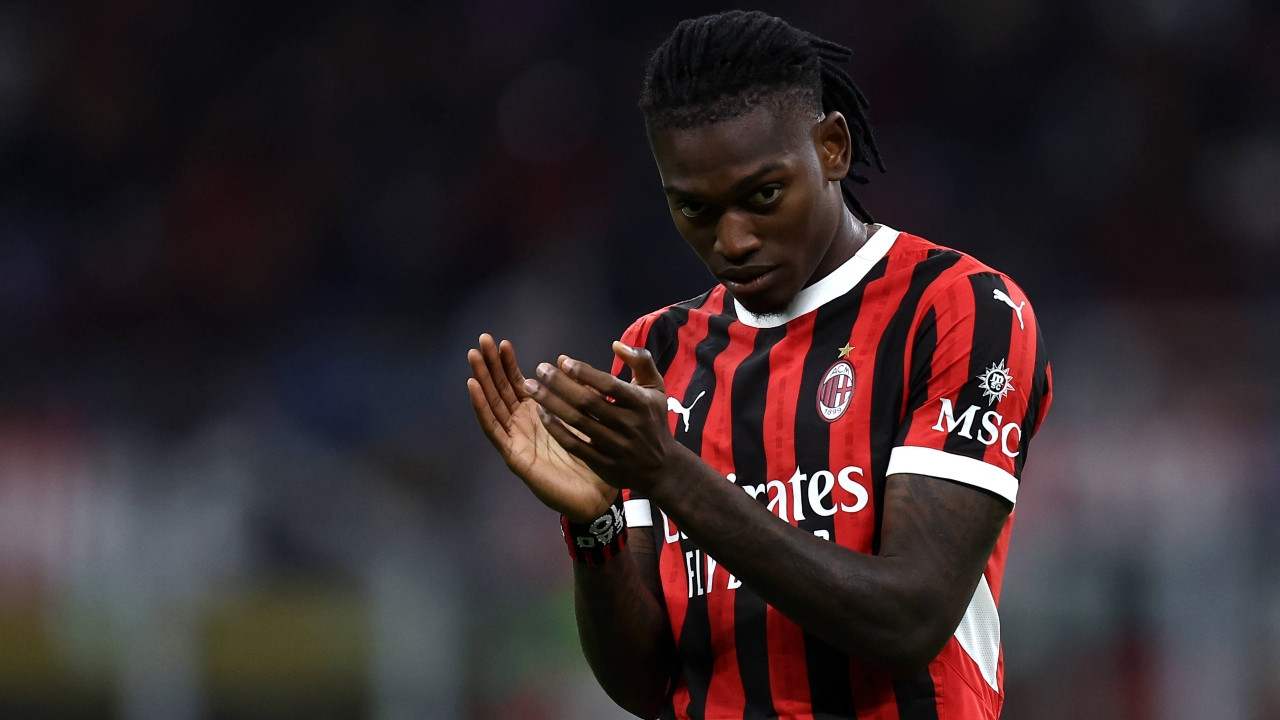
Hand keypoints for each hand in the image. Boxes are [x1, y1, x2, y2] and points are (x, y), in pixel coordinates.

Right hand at [466, 334, 616, 521]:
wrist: (598, 496)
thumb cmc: (594, 458)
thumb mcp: (586, 418)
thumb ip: (576, 393)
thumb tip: (564, 362)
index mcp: (539, 415)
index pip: (517, 384)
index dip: (508, 364)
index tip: (503, 342)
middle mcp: (523, 425)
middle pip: (500, 390)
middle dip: (491, 365)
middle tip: (482, 340)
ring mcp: (516, 440)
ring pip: (493, 404)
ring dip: (482, 380)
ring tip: (473, 357)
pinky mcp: (514, 455)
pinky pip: (494, 428)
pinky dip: (481, 407)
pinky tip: (473, 387)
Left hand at [525, 342, 673, 493]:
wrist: (661, 468)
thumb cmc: (652, 421)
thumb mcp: (656, 388)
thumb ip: (641, 361)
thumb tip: (616, 344)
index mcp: (641, 403)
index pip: (608, 385)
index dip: (584, 372)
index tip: (562, 360)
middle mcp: (628, 425)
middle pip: (588, 402)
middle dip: (560, 384)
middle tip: (540, 369)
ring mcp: (615, 446)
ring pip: (577, 422)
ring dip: (551, 403)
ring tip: (531, 388)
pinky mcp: (603, 464)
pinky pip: (574, 444)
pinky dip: (556, 429)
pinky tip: (542, 414)